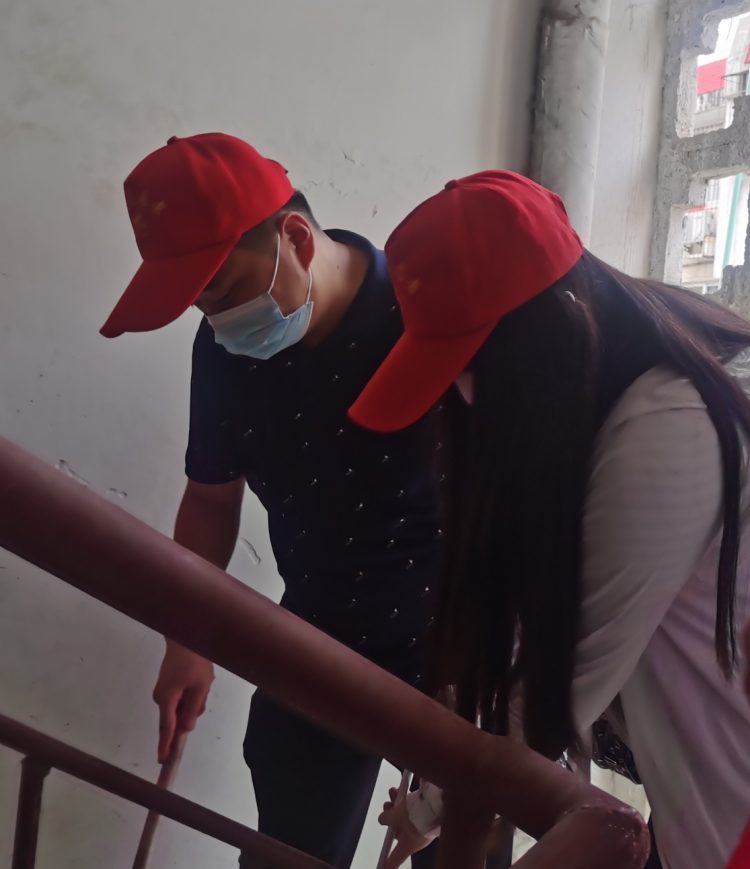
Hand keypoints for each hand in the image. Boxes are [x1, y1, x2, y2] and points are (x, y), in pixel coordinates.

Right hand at [152, 642, 213, 762]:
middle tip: (202, 690)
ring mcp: (163, 690)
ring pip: (181, 707)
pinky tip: (197, 679)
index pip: (167, 728)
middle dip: (191, 710)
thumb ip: (193, 710)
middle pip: (176, 717)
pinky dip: (191, 694)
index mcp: (167, 699)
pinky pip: (180, 698)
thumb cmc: (194, 661)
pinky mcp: (168, 684)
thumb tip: (186, 729)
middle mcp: (161, 697)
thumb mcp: (200, 687)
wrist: (185, 636)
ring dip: (193, 700)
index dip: (166, 746)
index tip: (163, 761)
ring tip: (201, 681)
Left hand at [379, 787, 435, 867]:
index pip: (395, 859)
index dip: (388, 864)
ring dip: (397, 804)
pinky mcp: (430, 814)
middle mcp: (416, 839)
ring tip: (393, 792)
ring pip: (406, 817)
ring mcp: (423, 826)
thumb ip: (386, 818)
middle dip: (391, 816)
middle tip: (387, 805)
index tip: (382, 868)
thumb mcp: (395, 816)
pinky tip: (403, 788)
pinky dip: (408, 800)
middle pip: (399, 831)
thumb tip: (382, 819)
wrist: (436, 802)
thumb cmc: (416, 814)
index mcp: (407, 846)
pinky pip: (415, 809)